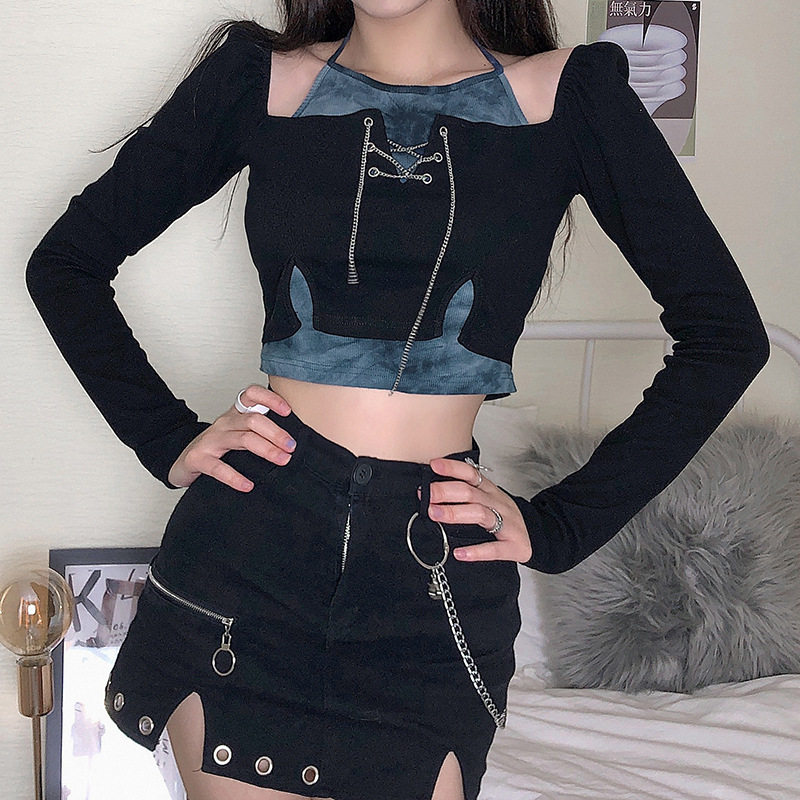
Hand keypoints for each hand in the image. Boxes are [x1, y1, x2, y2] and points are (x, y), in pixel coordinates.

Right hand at [167, 384, 296, 490]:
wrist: (183, 461)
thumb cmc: (218, 448)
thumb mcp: (239, 433)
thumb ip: (261, 432)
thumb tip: (295, 443)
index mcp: (235, 414)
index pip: (251, 394)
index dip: (270, 399)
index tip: (288, 412)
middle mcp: (224, 423)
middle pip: (253, 420)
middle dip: (276, 433)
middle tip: (292, 447)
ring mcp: (210, 440)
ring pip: (242, 439)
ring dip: (266, 450)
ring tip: (282, 460)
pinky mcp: (198, 459)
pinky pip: (218, 468)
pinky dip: (235, 477)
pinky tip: (248, 486)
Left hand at [422, 457, 532, 563]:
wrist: (538, 536)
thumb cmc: (505, 517)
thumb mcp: (489, 499)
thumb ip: (466, 494)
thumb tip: (432, 491)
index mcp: (490, 491)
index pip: (471, 474)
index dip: (453, 468)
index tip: (433, 465)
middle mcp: (498, 504)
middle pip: (471, 493)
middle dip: (446, 491)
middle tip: (425, 494)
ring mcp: (507, 524)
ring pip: (480, 514)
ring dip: (455, 513)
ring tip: (434, 514)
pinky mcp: (512, 546)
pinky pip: (494, 549)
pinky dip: (477, 551)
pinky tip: (459, 553)